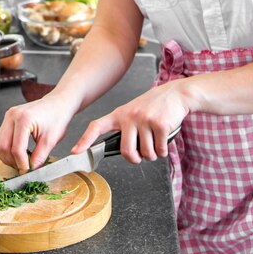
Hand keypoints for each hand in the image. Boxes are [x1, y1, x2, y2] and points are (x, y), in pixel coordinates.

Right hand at [0, 94, 74, 173]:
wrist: (57, 103)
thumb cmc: (57, 117)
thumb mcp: (51, 140)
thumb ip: (40, 156)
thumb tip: (32, 170)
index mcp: (24, 119)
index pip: (17, 148)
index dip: (21, 163)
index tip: (27, 171)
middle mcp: (12, 116)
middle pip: (3, 147)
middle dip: (12, 161)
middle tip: (24, 169)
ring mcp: (8, 116)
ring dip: (8, 156)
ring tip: (21, 162)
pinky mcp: (7, 119)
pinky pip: (1, 138)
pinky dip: (8, 149)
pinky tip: (19, 153)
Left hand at [70, 80, 189, 163]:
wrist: (176, 93)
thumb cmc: (154, 106)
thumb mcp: (133, 112)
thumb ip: (124, 128)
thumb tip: (121, 151)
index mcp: (119, 114)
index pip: (96, 126)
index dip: (84, 140)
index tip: (76, 151)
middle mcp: (129, 116)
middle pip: (126, 151)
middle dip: (135, 159)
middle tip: (140, 157)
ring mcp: (144, 120)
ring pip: (146, 153)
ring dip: (153, 154)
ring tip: (155, 143)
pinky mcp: (160, 124)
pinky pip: (160, 150)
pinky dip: (163, 150)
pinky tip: (164, 140)